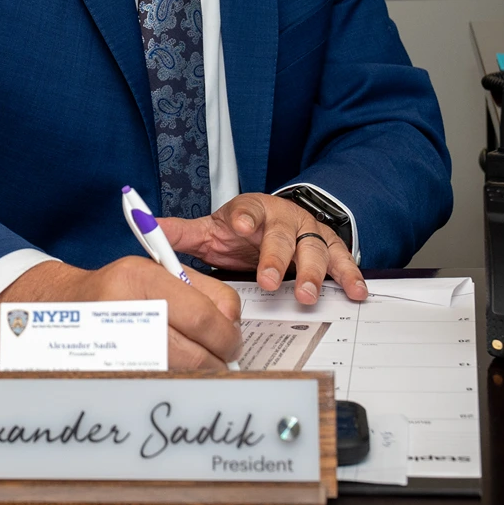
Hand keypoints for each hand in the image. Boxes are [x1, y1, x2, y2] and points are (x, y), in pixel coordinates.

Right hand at [0, 258, 240, 368]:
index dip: (228, 335)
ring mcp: (114, 342)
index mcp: (144, 278)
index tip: (232, 341)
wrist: (57, 306)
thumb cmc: (114, 289)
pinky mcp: (107, 368)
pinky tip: (172, 374)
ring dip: (198, 376)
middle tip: (223, 362)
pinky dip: (171, 382)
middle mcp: (126, 308)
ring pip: (178, 373)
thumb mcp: (153, 273)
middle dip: (218, 362)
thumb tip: (231, 326)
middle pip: (196, 352)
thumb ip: (197, 293)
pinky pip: (155, 382)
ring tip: (200, 368)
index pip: (206, 316)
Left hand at [159, 192, 366, 304]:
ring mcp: (308, 232)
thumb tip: (148, 230)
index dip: (243, 216)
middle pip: (282, 235)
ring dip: (314, 272)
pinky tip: (355, 291)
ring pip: (315, 249)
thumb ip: (182, 233)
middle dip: (277, 258)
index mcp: (253, 210)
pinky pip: (342, 260)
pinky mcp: (329, 247)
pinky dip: (350, 275)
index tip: (238, 226)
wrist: (279, 219)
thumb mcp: (212, 228)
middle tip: (270, 281)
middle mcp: (284, 218)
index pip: (247, 209)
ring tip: (308, 295)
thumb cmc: (243, 228)